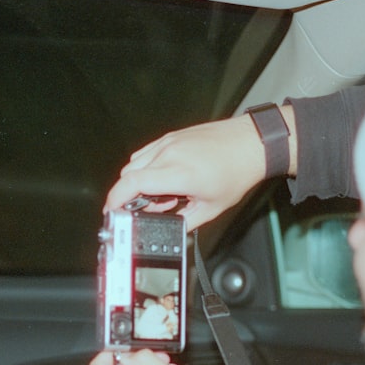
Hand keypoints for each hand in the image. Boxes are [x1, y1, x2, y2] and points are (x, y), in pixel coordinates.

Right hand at [103, 114, 266, 231]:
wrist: (252, 143)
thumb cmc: (238, 171)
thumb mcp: (212, 208)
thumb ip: (185, 222)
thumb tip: (170, 228)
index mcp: (178, 173)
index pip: (131, 184)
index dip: (115, 200)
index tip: (112, 211)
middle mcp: (169, 154)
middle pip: (128, 176)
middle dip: (132, 196)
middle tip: (155, 207)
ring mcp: (169, 142)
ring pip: (135, 163)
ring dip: (139, 182)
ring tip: (166, 193)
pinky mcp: (172, 136)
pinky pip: (146, 153)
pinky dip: (147, 168)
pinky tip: (167, 178)